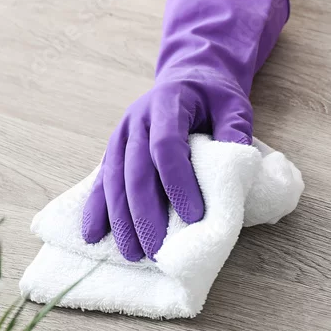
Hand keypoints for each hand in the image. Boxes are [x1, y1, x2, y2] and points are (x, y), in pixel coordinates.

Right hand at [82, 0, 288, 259]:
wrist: (188, 76)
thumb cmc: (214, 96)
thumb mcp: (233, 105)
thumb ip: (234, 131)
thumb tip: (238, 169)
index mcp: (166, 104)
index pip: (167, 146)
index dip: (178, 182)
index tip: (193, 215)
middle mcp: (137, 120)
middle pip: (136, 170)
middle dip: (145, 213)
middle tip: (158, 249)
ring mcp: (121, 136)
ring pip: (114, 180)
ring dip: (121, 220)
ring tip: (133, 254)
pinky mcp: (114, 150)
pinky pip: (101, 182)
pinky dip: (97, 209)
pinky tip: (93, 236)